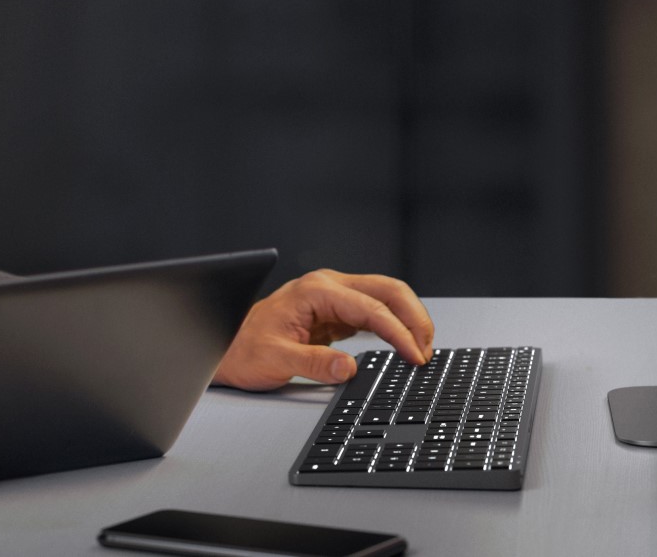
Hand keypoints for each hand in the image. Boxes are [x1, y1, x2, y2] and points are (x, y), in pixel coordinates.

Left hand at [212, 269, 434, 390]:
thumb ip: (314, 363)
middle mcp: (328, 286)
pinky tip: (403, 345)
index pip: (371, 306)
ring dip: (408, 320)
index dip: (398, 331)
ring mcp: (335, 297)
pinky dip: (395, 327)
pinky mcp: (338, 312)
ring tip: (421, 349)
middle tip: (426, 351)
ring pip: (386, 298)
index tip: (414, 355)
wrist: (229, 348)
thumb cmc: (245, 349)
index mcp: (316, 291)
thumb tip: (349, 368)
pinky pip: (375, 313)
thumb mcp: (276, 360)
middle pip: (388, 290)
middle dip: (414, 318)